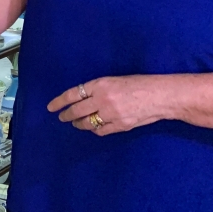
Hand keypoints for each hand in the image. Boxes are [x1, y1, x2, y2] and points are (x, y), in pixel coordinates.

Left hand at [47, 75, 165, 135]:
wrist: (162, 96)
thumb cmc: (139, 84)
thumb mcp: (114, 80)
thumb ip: (98, 89)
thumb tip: (81, 98)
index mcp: (101, 84)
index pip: (73, 94)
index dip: (59, 102)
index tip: (51, 107)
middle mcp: (103, 99)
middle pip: (77, 111)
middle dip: (66, 115)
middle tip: (62, 117)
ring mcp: (111, 114)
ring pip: (87, 123)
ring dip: (78, 123)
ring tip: (75, 123)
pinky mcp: (120, 126)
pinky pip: (100, 130)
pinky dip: (94, 129)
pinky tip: (93, 127)